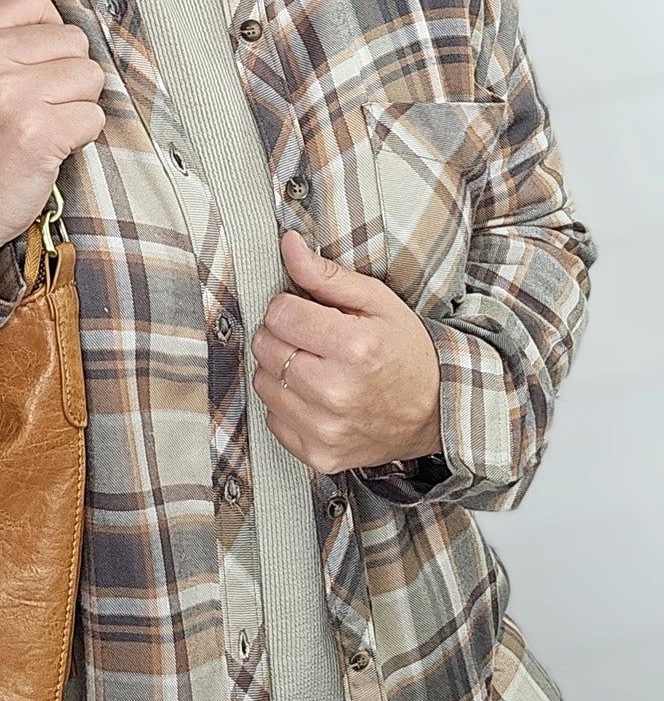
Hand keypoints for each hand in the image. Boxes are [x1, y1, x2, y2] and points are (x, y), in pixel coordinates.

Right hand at [0, 0, 105, 270]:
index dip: (47, 33)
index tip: (29, 65)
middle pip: (74, 40)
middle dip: (67, 76)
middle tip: (34, 106)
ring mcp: (12, 95)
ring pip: (90, 76)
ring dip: (77, 106)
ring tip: (43, 126)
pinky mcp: (39, 132)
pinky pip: (94, 116)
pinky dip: (81, 136)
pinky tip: (51, 148)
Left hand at [250, 232, 442, 473]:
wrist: (436, 413)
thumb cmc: (406, 352)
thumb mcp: (378, 302)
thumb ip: (326, 274)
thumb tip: (287, 244)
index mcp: (356, 348)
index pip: (280, 314)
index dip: (288, 306)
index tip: (305, 311)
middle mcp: (337, 392)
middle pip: (266, 348)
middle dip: (281, 336)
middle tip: (309, 338)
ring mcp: (327, 430)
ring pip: (263, 384)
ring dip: (280, 371)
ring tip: (313, 367)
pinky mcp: (320, 456)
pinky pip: (274, 420)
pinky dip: (287, 406)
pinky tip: (315, 397)